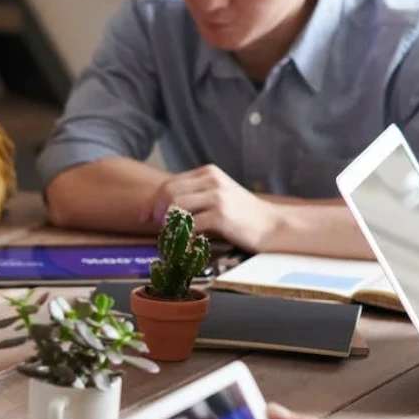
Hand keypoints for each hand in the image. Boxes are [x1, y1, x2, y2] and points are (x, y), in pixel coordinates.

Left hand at [151, 165, 280, 250]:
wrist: (272, 225)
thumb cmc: (242, 214)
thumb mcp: (218, 195)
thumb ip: (193, 196)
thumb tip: (160, 208)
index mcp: (208, 173)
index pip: (170, 184)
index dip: (153, 202)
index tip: (146, 217)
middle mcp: (211, 181)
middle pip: (168, 194)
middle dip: (156, 213)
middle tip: (156, 229)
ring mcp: (217, 197)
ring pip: (176, 209)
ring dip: (168, 227)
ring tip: (171, 238)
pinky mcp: (221, 216)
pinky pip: (189, 227)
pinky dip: (182, 238)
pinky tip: (186, 246)